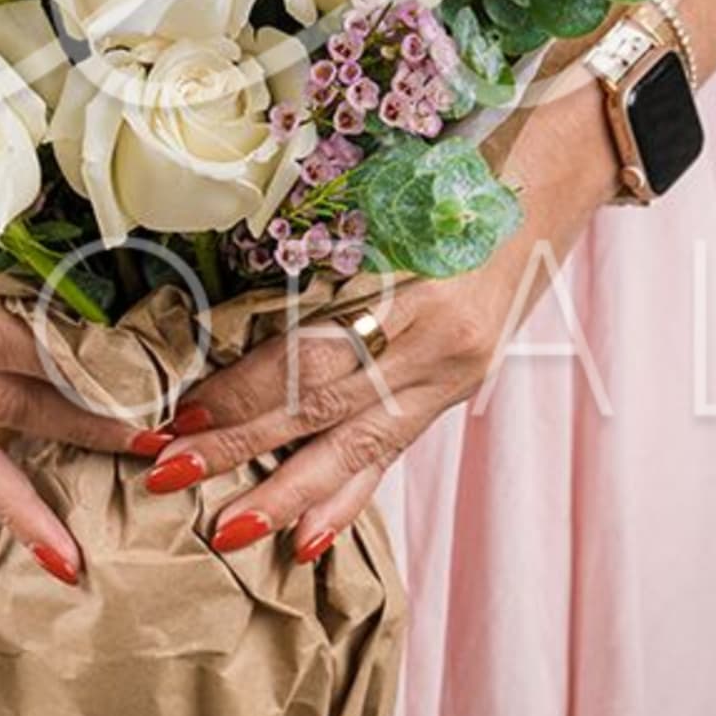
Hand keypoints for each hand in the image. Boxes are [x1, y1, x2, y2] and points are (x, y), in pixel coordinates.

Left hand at [146, 75, 619, 562]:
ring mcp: (452, 378)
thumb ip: (324, 255)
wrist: (545, 182)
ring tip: (226, 529)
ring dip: (284, 493)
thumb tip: (232, 310)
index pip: (314, 358)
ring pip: (357, 449)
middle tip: (169, 473)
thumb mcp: (392, 200)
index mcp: (417, 294)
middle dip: (240, 446)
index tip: (181, 413)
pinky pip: (393, 454)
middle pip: (324, 409)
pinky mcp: (453, 392)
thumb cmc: (460, 174)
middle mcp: (439, 348)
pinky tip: (308, 540)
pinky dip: (347, 499)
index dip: (243, 391)